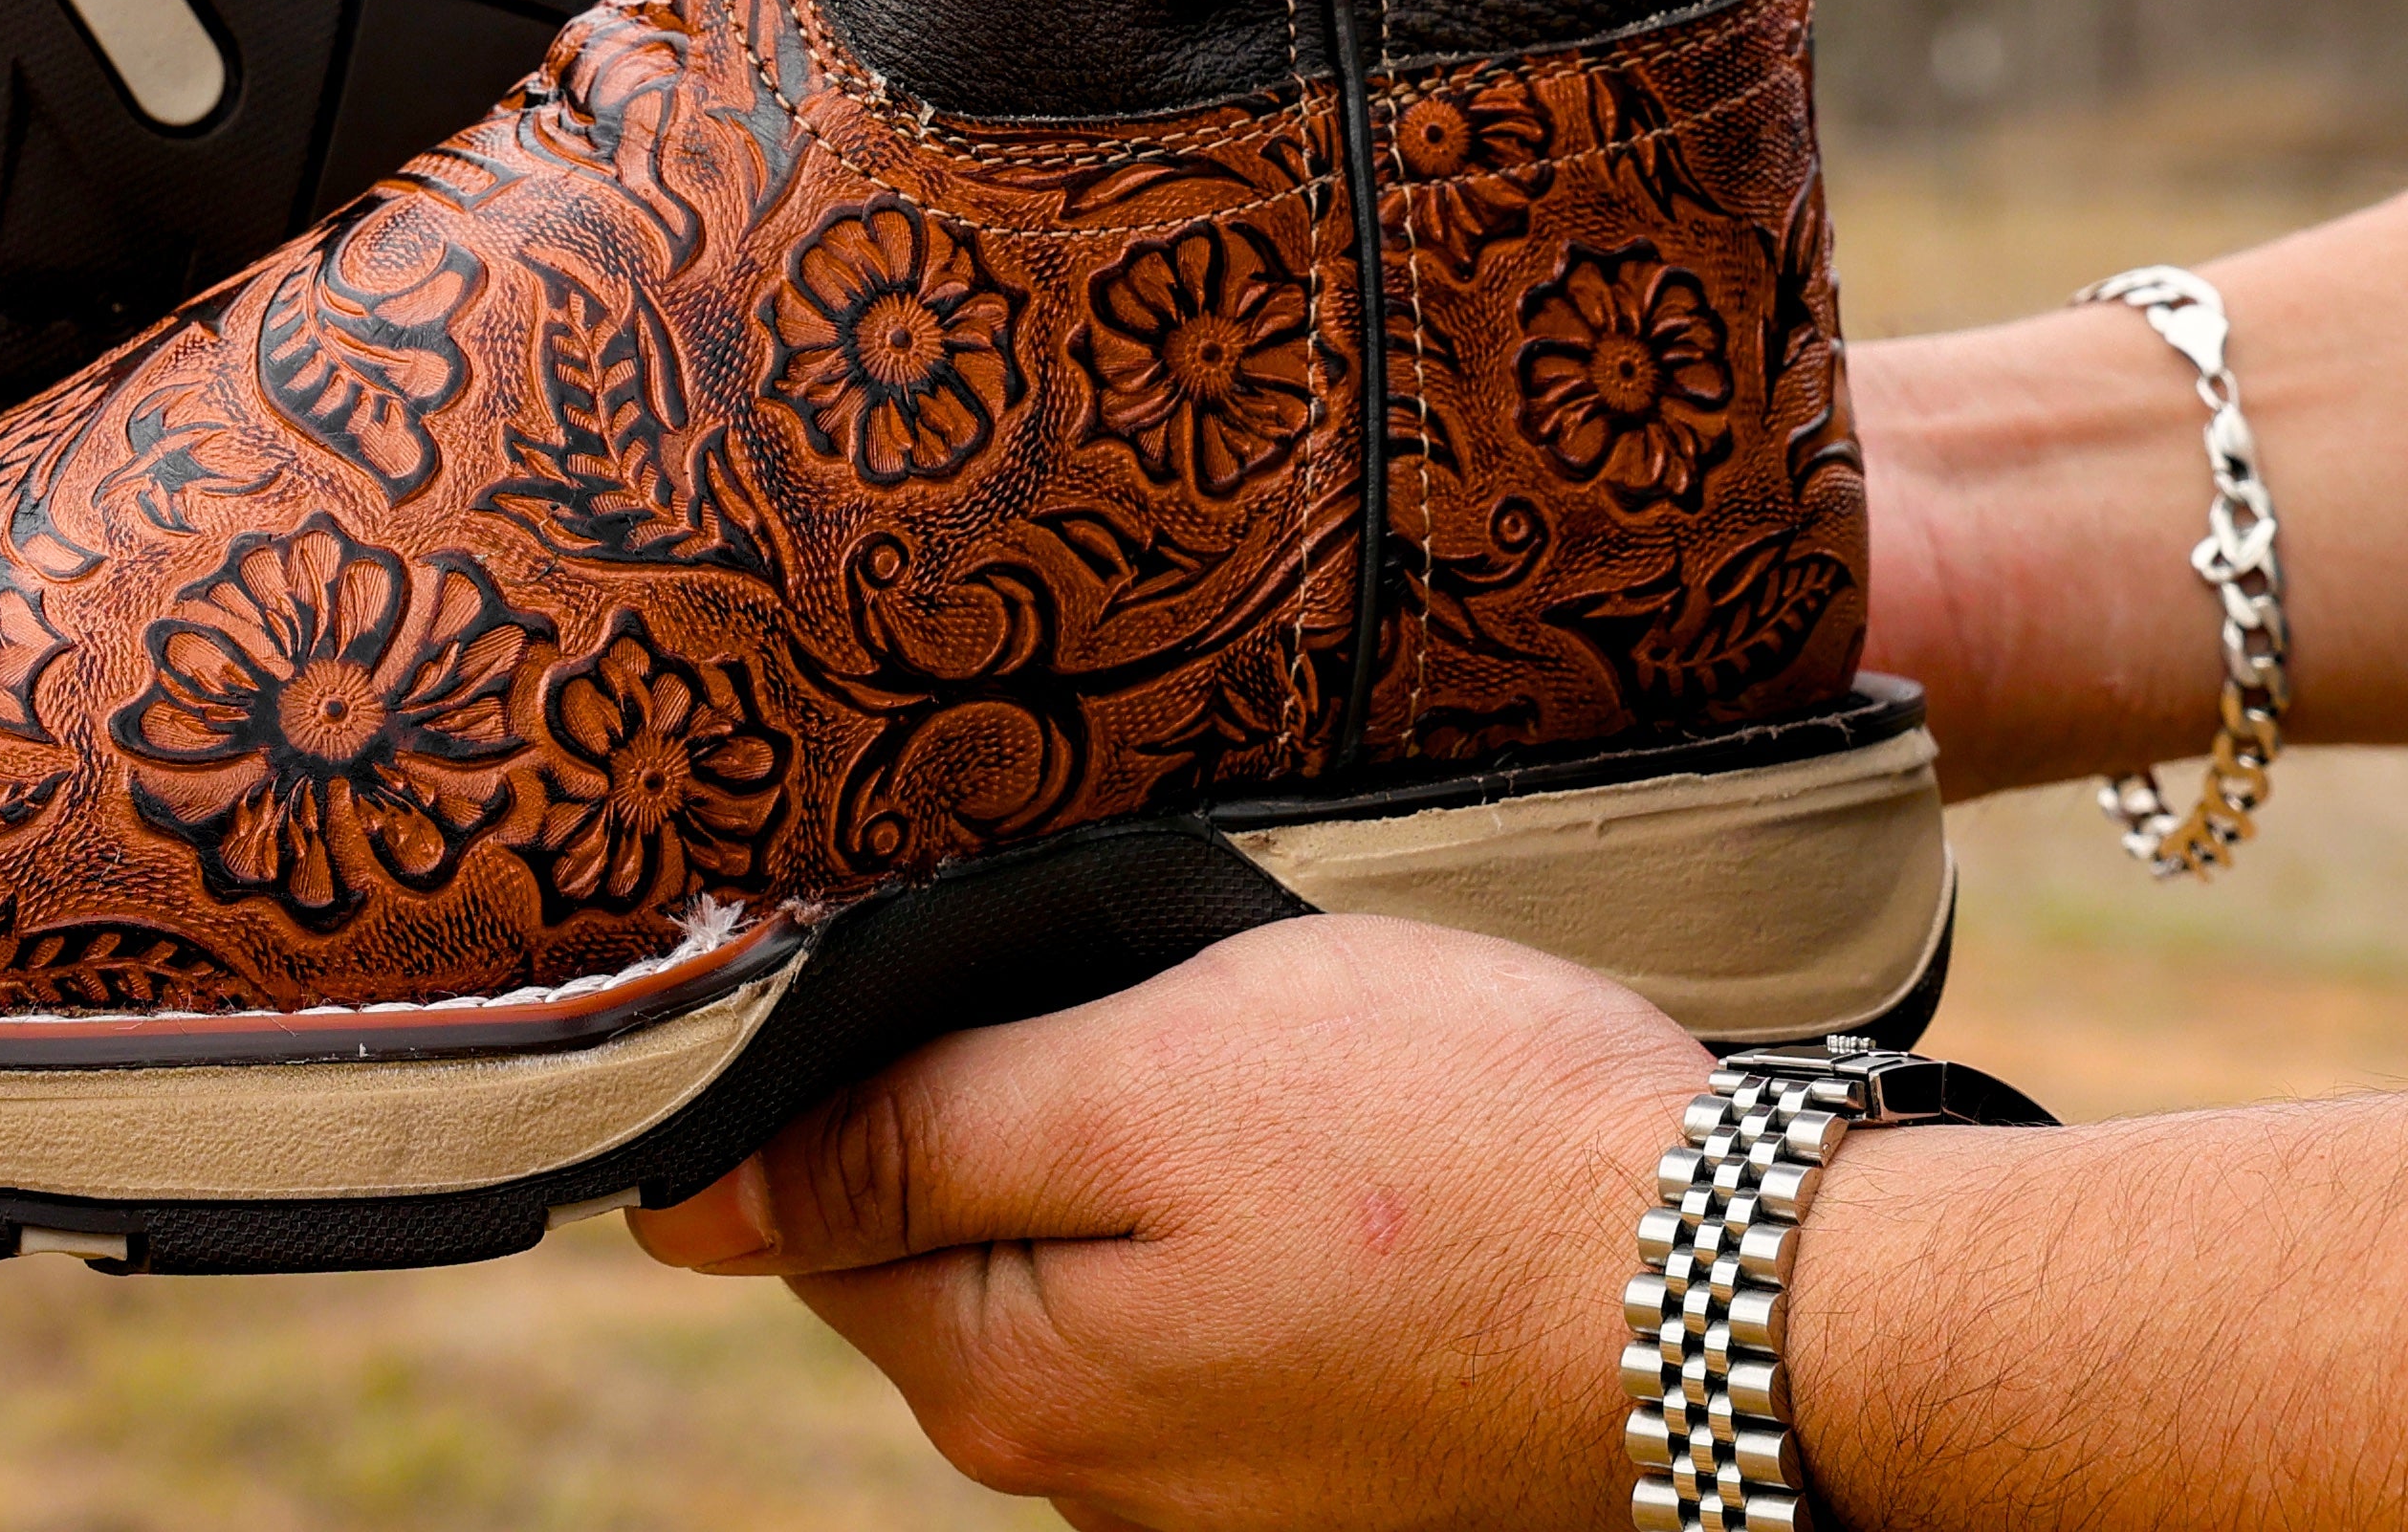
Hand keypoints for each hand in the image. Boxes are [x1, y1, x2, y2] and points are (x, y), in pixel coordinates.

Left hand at [630, 911, 1700, 1531]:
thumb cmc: (1447, 1146)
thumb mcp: (1141, 1080)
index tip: (933, 954)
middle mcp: (1089, 1477)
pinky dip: (1213, 1202)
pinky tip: (1298, 1128)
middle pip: (936, 1241)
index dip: (840, 1058)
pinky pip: (1196, 1304)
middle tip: (1098, 970)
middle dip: (980, 1096)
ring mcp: (1218, 1487)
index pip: (810, 1209)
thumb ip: (909, 1136)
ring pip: (1073, 1263)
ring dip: (1105, 1142)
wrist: (1751, 1290)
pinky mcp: (1324, 1457)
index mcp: (1009, 1383)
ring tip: (1212, 1036)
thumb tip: (680, 1205)